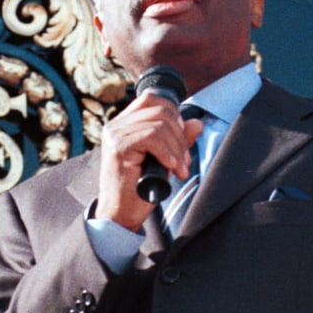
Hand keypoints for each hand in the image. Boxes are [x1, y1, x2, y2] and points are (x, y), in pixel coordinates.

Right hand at [94, 90, 201, 230]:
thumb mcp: (164, 160)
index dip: (174, 113)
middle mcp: (116, 125)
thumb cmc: (139, 190)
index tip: (181, 140)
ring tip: (178, 169)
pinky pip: (152, 137)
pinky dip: (167, 152)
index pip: (152, 98)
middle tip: (183, 161)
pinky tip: (170, 168)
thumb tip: (196, 122)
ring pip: (160, 124)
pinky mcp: (118, 147)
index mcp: (124, 124)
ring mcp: (115, 134)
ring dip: (176, 148)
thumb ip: (177, 140)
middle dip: (180, 135)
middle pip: (161, 109)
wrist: (120, 214)